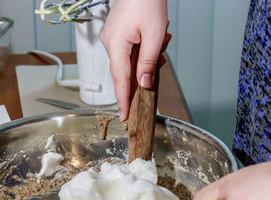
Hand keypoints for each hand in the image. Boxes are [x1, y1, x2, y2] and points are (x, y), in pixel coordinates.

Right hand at [101, 0, 168, 120]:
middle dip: (145, 70)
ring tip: (161, 39)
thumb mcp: (154, 35)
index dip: (123, 100)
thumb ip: (149, 62)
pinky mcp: (116, 34)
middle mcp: (109, 43)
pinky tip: (154, 39)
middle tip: (160, 57)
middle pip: (125, 71)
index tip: (124, 116)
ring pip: (129, 60)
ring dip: (147, 56)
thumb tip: (144, 84)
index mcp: (116, 45)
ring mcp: (111, 38)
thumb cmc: (146, 0)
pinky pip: (128, 51)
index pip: (119, 81)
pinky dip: (143, 50)